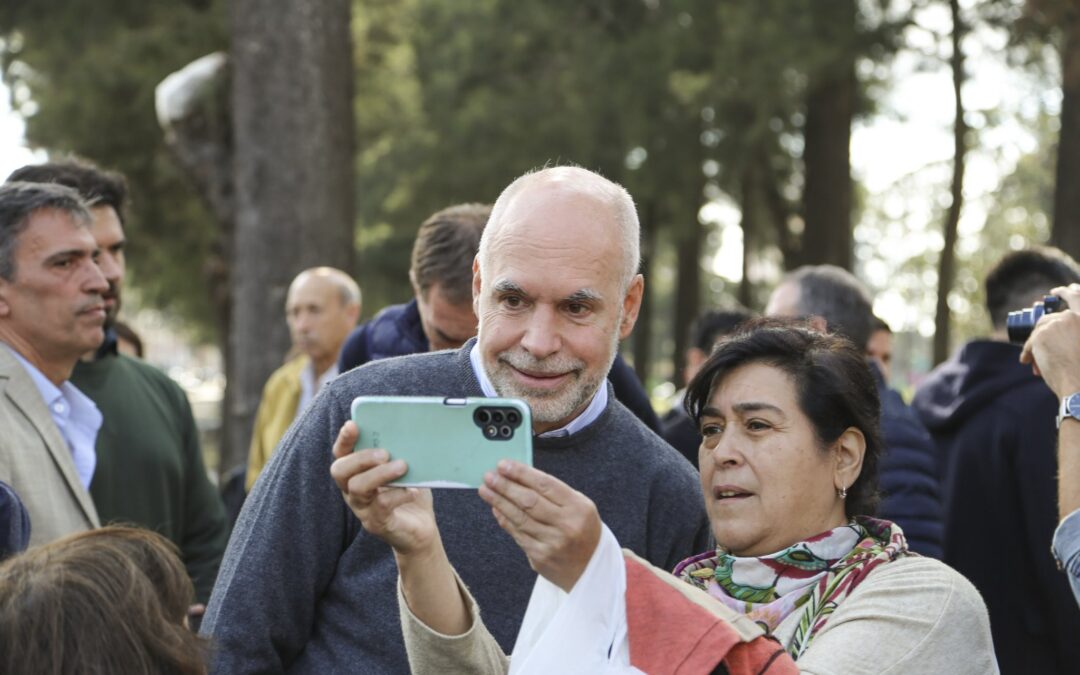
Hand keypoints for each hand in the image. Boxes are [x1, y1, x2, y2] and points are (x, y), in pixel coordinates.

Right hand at [329, 421, 436, 555]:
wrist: (421, 528)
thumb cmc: (410, 493)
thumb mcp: (405, 469)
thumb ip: (401, 454)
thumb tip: (409, 431)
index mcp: (356, 473)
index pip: (341, 454)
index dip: (344, 439)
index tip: (353, 425)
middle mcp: (352, 490)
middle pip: (340, 471)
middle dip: (361, 457)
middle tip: (384, 453)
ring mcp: (362, 508)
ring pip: (358, 487)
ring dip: (380, 474)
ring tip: (402, 466)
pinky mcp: (376, 523)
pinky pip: (381, 505)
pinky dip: (398, 494)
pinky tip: (413, 490)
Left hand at [479, 461, 600, 592]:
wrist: (591, 569)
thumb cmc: (582, 531)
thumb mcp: (579, 507)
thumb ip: (554, 493)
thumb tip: (519, 477)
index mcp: (579, 508)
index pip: (545, 485)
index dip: (522, 473)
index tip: (503, 465)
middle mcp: (566, 525)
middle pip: (529, 501)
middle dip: (506, 486)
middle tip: (489, 476)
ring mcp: (552, 543)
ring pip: (520, 518)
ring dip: (499, 501)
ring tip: (485, 490)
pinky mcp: (540, 557)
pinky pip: (517, 534)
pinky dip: (505, 519)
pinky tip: (496, 508)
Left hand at [1020, 284, 1079, 396]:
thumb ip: (1076, 335)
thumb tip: (1061, 338)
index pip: (1076, 296)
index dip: (1065, 292)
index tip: (1055, 291)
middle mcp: (1072, 317)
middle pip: (1048, 319)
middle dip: (1041, 329)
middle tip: (1035, 337)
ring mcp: (1055, 325)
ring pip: (1038, 332)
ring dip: (1036, 346)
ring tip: (1036, 360)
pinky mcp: (1040, 335)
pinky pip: (1029, 343)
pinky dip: (1028, 352)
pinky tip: (1028, 361)